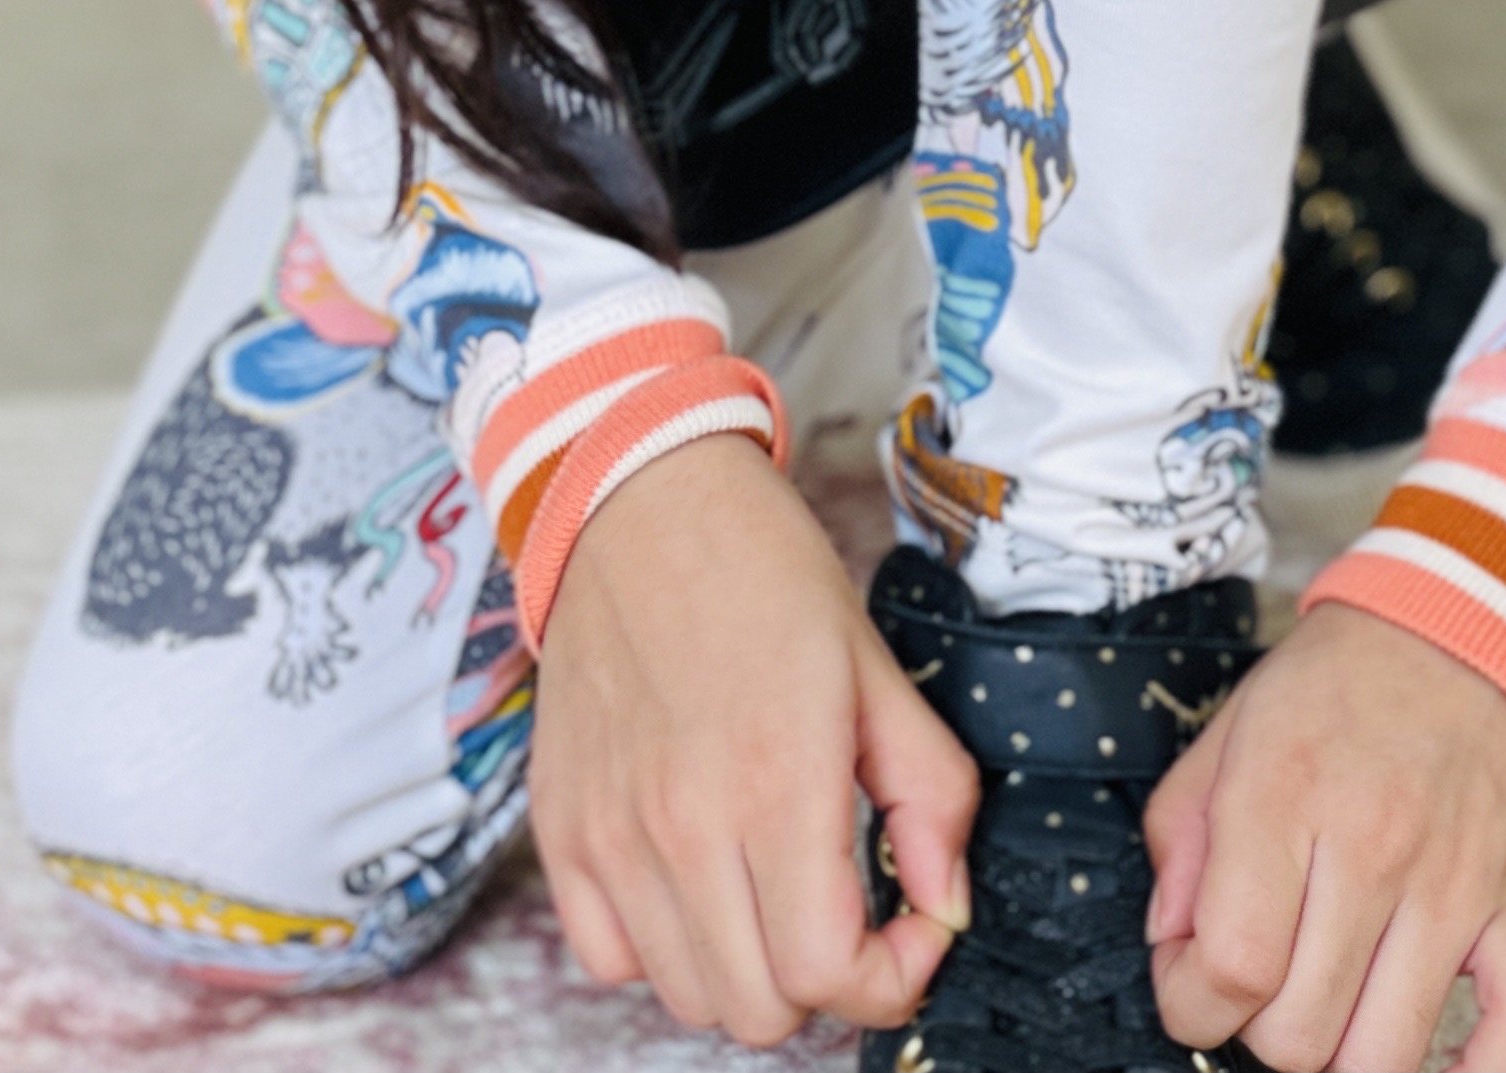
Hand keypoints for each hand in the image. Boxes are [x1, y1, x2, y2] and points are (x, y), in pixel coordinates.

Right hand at [530, 435, 978, 1049]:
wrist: (638, 495)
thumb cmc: (761, 568)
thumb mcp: (876, 666)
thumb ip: (931, 795)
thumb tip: (945, 905)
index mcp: (779, 779)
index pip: (832, 974)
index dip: (893, 977)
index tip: (908, 928)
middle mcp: (685, 823)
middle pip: (761, 1010)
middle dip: (824, 976)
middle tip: (843, 906)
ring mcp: (612, 833)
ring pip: (689, 996)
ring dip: (745, 965)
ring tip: (769, 885)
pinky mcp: (561, 829)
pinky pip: (609, 960)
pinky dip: (659, 946)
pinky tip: (695, 877)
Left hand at [1144, 602, 1505, 1071]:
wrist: (1469, 622)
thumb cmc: (1341, 682)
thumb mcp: (1230, 728)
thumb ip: (1182, 839)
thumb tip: (1173, 947)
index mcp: (1285, 794)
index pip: (1229, 968)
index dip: (1190, 1005)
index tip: (1191, 987)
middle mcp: (1374, 846)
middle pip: (1299, 1035)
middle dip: (1258, 1034)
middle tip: (1259, 988)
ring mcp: (1456, 883)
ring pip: (1387, 1056)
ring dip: (1342, 1058)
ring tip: (1326, 1011)